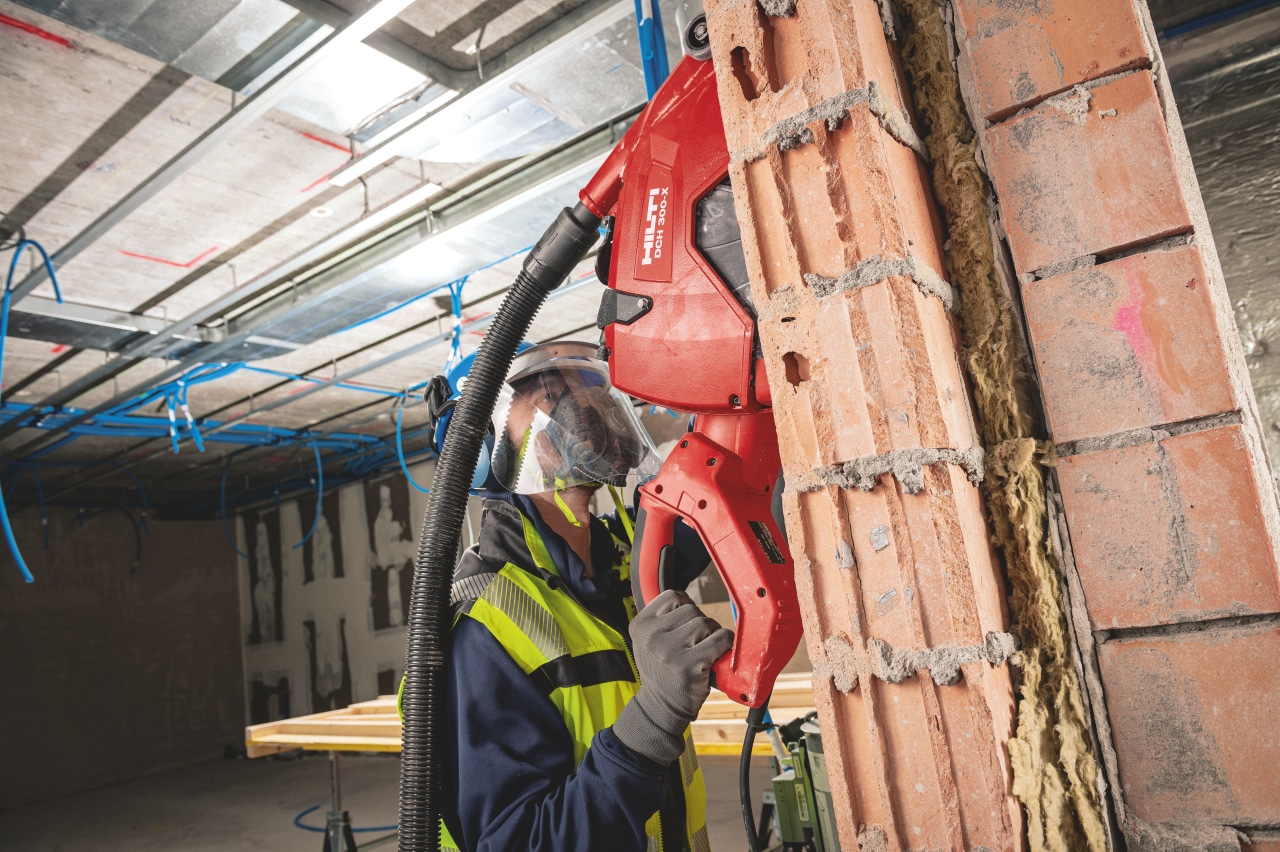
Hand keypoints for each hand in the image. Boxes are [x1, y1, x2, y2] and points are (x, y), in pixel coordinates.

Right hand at [612, 590, 733, 763]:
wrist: (660, 708)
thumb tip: (686, 598)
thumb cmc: (661, 671)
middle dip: (700, 624)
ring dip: (712, 635)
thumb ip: (661, 619)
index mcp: (640, 626)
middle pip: (693, 609)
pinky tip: (715, 657)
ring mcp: (670, 650)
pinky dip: (724, 645)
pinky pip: (720, 639)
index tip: (686, 625)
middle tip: (695, 644)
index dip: (686, 607)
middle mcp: (652, 636)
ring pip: (707, 623)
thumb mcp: (648, 641)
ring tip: (703, 652)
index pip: (673, 596)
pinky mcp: (690, 664)